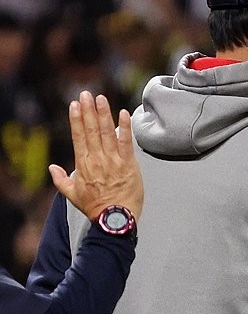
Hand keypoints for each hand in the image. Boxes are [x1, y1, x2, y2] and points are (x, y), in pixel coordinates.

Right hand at [50, 91, 143, 221]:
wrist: (115, 219)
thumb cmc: (95, 208)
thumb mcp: (72, 195)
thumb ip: (61, 179)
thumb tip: (52, 167)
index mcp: (83, 164)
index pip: (78, 136)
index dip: (76, 119)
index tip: (75, 105)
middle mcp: (97, 159)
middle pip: (91, 130)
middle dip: (88, 110)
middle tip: (86, 94)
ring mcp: (113, 161)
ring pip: (107, 133)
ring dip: (104, 114)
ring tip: (101, 98)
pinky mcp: (129, 165)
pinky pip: (126, 143)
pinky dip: (125, 128)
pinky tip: (123, 114)